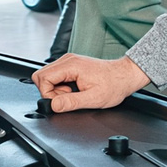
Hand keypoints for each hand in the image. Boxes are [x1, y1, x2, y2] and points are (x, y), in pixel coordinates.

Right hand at [34, 53, 149, 110]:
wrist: (125, 76)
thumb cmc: (114, 85)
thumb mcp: (93, 99)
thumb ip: (71, 102)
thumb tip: (53, 106)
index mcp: (71, 65)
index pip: (43, 78)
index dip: (47, 94)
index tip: (60, 102)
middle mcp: (67, 60)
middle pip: (41, 75)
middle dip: (49, 91)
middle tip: (66, 98)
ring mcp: (68, 61)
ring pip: (47, 76)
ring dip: (55, 89)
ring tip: (72, 93)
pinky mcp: (71, 65)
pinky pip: (55, 76)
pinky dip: (60, 86)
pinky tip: (73, 89)